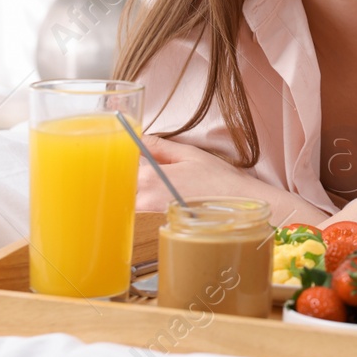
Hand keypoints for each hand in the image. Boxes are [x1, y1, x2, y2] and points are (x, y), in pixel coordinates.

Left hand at [135, 134, 266, 212]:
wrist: (234, 204)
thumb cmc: (216, 179)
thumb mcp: (188, 153)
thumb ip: (159, 146)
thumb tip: (140, 138)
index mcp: (150, 176)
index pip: (122, 162)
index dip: (125, 153)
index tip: (131, 146)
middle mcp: (144, 195)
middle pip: (121, 180)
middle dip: (127, 168)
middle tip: (145, 159)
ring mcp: (149, 209)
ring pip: (128, 193)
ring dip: (135, 182)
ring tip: (158, 172)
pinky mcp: (156, 217)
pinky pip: (139, 203)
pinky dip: (144, 193)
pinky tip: (163, 185)